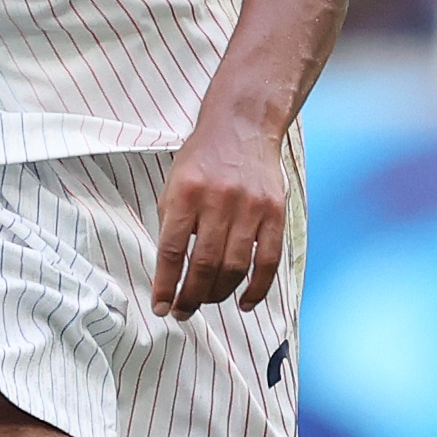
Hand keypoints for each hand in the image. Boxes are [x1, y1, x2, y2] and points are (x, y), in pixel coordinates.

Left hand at [152, 117, 288, 319]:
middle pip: (205, 264)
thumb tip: (170, 272)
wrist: (243, 125)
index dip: (165, 285)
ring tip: (206, 303)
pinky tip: (244, 302)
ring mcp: (250, 208)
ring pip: (234, 267)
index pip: (172, 250)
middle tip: (182, 312)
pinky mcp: (275, 213)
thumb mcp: (174, 183)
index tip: (161, 307)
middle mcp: (218, 201)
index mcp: (186, 193)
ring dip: (218, 295)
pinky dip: (257, 288)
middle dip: (191, 297)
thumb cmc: (203, 158)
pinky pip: (268, 261)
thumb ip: (172, 223)